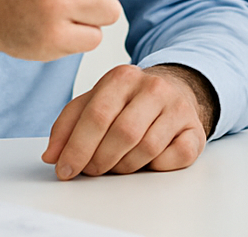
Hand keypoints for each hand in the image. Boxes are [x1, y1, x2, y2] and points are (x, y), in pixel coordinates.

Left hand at [42, 63, 215, 177]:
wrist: (174, 91)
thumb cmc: (128, 102)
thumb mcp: (94, 102)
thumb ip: (68, 125)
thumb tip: (52, 155)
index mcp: (123, 76)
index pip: (96, 115)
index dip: (77, 147)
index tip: (66, 169)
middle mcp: (154, 87)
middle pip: (122, 133)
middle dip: (101, 160)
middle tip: (92, 170)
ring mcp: (178, 107)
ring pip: (147, 148)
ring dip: (126, 166)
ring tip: (118, 163)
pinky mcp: (195, 129)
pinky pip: (174, 157)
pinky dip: (157, 166)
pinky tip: (148, 160)